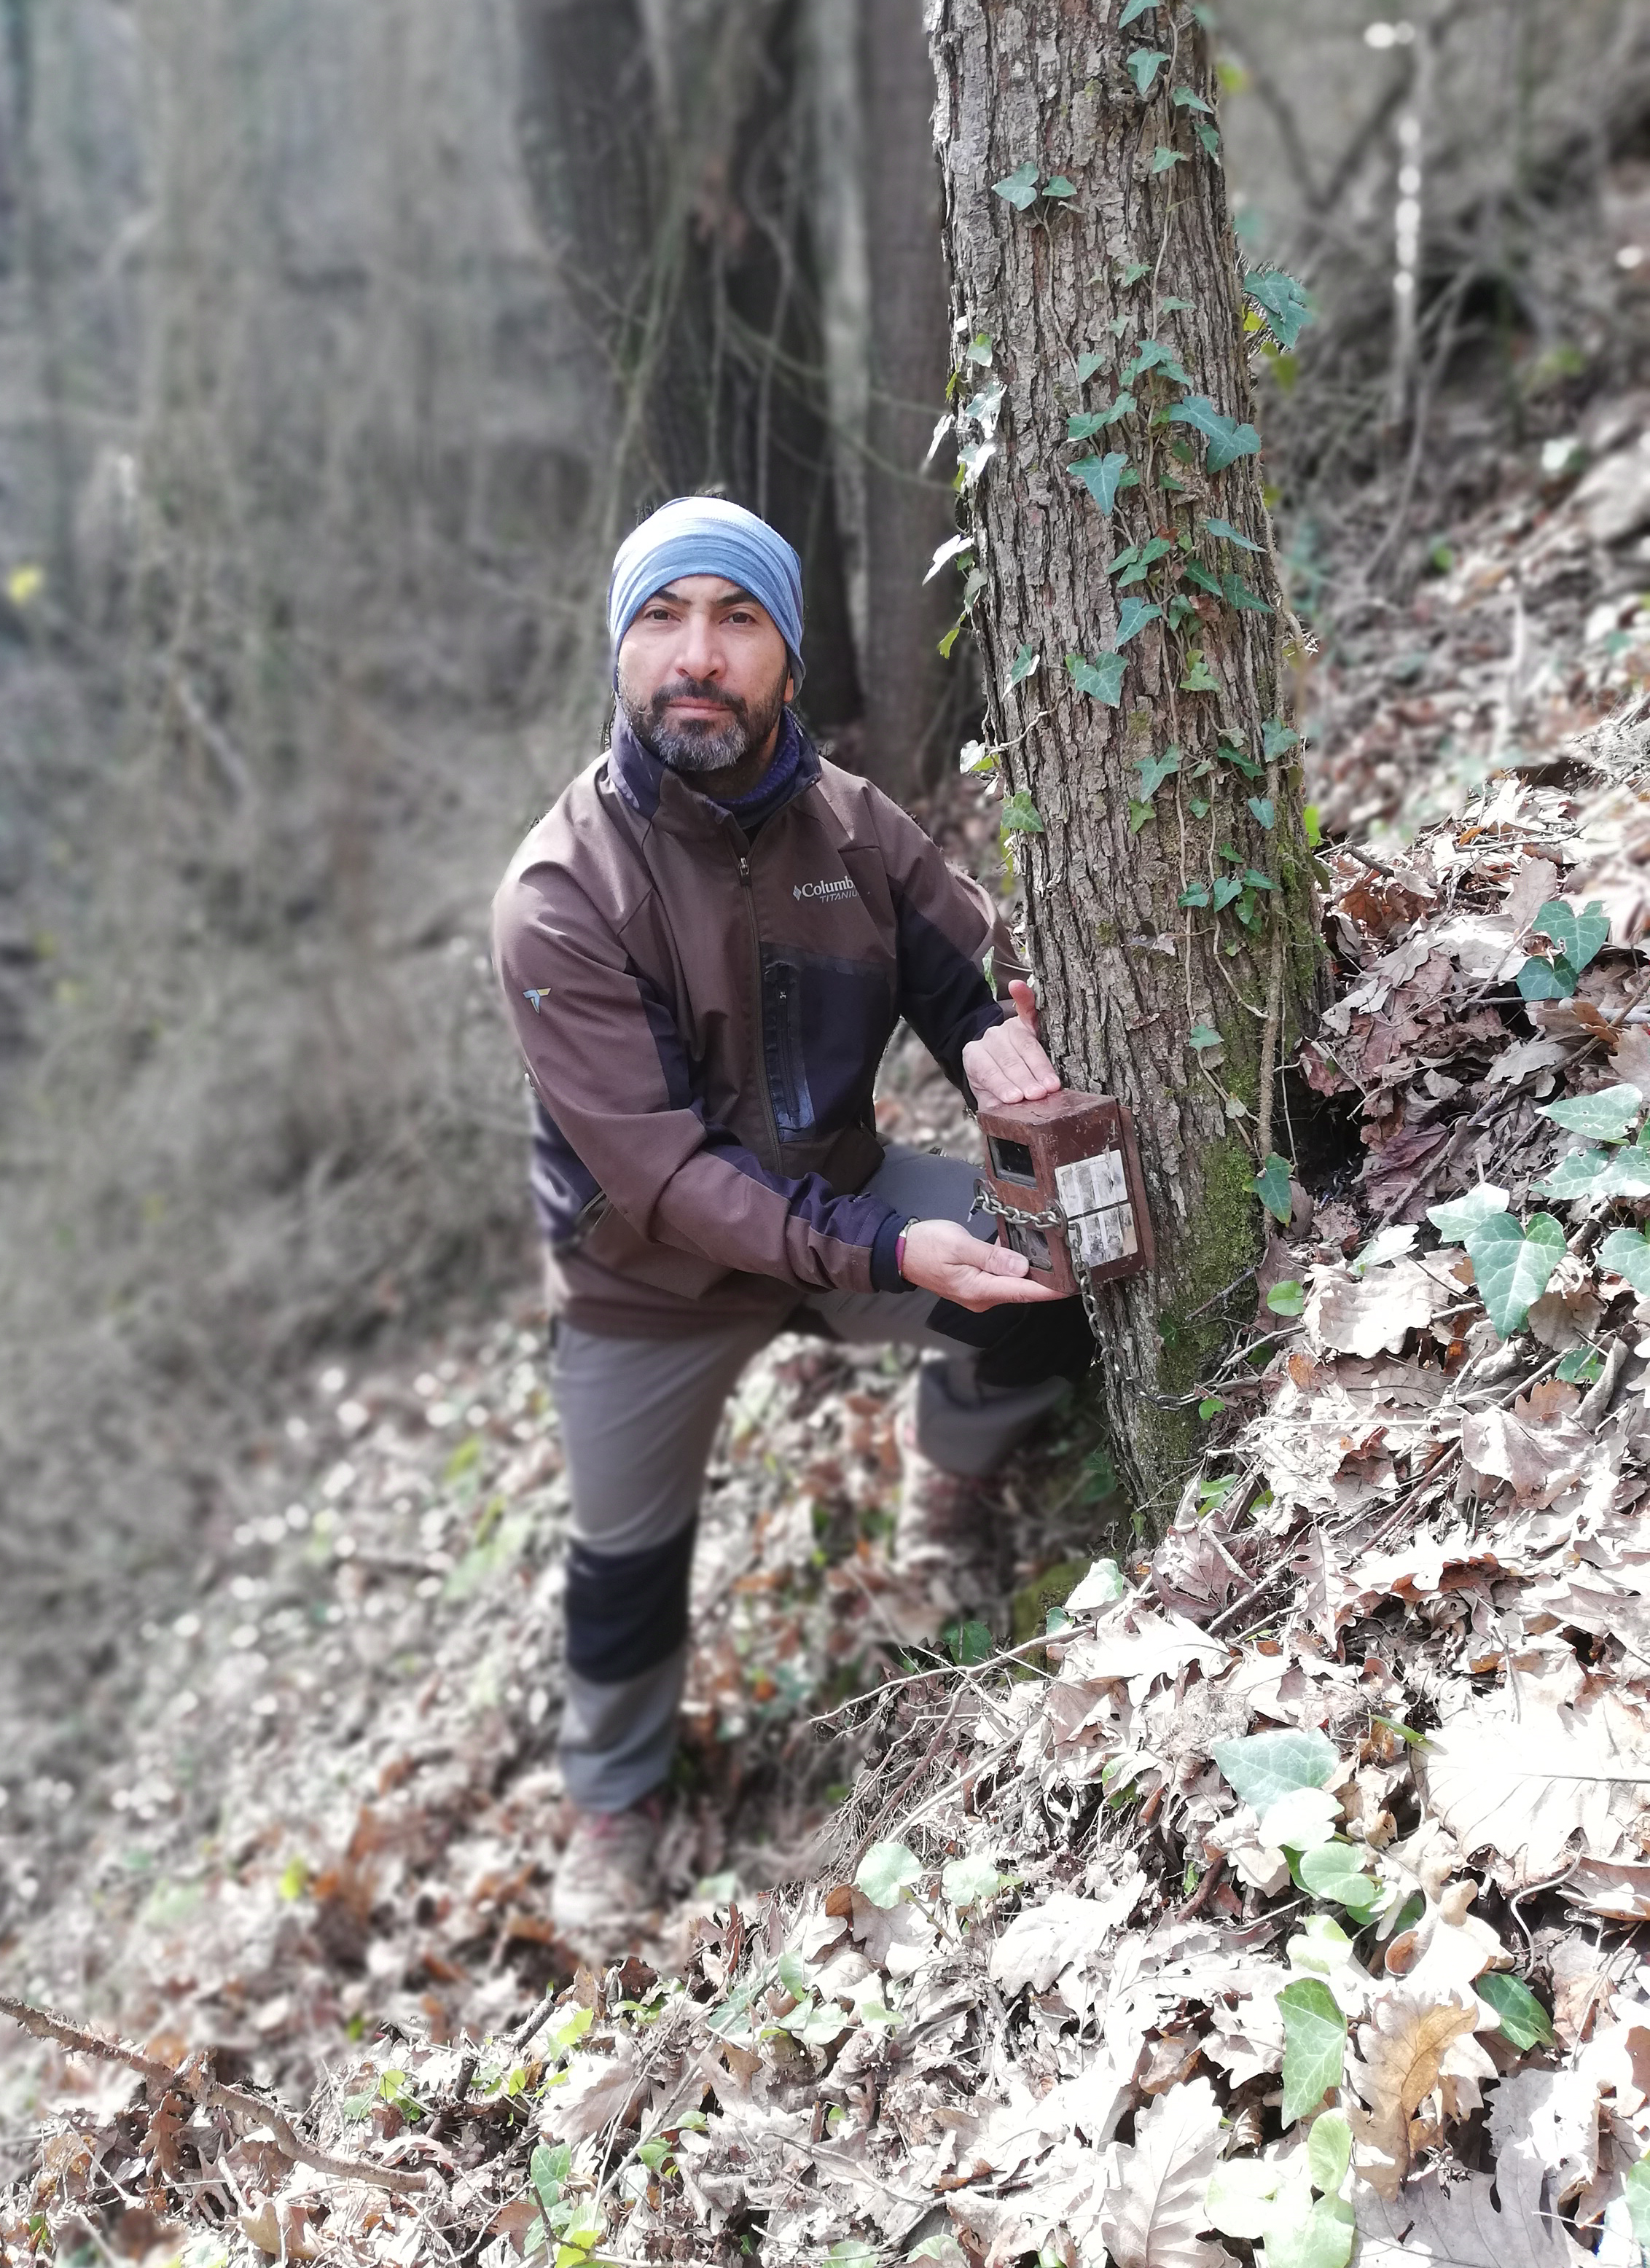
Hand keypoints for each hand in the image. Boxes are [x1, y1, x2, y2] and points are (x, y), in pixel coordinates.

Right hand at [899, 1217, 1062, 1309]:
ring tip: (1052, 1253)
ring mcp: (979, 1292)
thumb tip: (1021, 1267)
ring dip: (1029, 1269)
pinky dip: (1012, 1265)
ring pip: (1011, 1281)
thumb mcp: (959, 1246)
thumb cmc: (926, 1247)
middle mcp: (982, 1296)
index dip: (1049, 1290)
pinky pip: (1000, 1276)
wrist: (899, 1252)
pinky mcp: (976, 1283)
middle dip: (1044, 1277)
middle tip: (1067, 1260)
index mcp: (978, 1289)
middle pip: (1020, 1288)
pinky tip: (1020, 1249)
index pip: (1022, 1292)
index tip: (1071, 1286)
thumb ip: (992, 1257)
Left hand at [962, 978, 1060, 1109]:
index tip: (1017, 1098)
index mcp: (975, 1057)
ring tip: (1050, 1084)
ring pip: (1025, 1045)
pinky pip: (1026, 1008)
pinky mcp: (1024, 1021)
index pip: (988, 1071)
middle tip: (1038, 1095)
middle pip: (1009, 1060)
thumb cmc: (992, 1079)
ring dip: (1039, 1065)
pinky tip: (1019, 987)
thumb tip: (1002, 1119)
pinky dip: (1024, 997)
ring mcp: (1008, 1028)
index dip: (1002, 1085)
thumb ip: (991, 1105)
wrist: (989, 1055)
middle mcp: (990, 1039)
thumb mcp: (985, 1095)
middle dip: (1025, 1079)